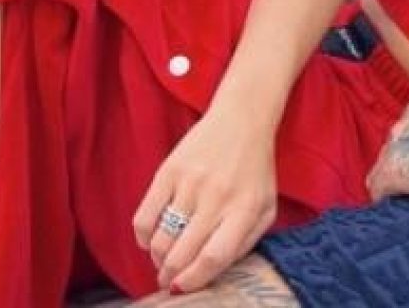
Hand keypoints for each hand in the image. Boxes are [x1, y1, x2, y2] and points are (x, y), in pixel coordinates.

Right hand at [131, 113, 277, 292]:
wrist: (242, 120)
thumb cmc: (254, 171)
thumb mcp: (265, 207)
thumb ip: (245, 242)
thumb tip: (209, 273)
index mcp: (246, 209)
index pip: (213, 258)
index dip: (193, 281)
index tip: (182, 289)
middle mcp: (218, 197)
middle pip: (182, 253)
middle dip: (170, 275)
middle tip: (168, 279)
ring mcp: (191, 183)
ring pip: (161, 239)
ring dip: (157, 258)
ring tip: (163, 259)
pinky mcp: (169, 171)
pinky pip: (144, 217)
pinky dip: (143, 237)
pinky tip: (151, 238)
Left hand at [367, 99, 408, 199]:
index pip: (402, 136)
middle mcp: (400, 128)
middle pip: (390, 153)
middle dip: (402, 167)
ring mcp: (394, 150)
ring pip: (381, 170)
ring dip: (394, 182)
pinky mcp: (394, 173)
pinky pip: (378, 188)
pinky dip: (385, 197)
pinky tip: (396, 205)